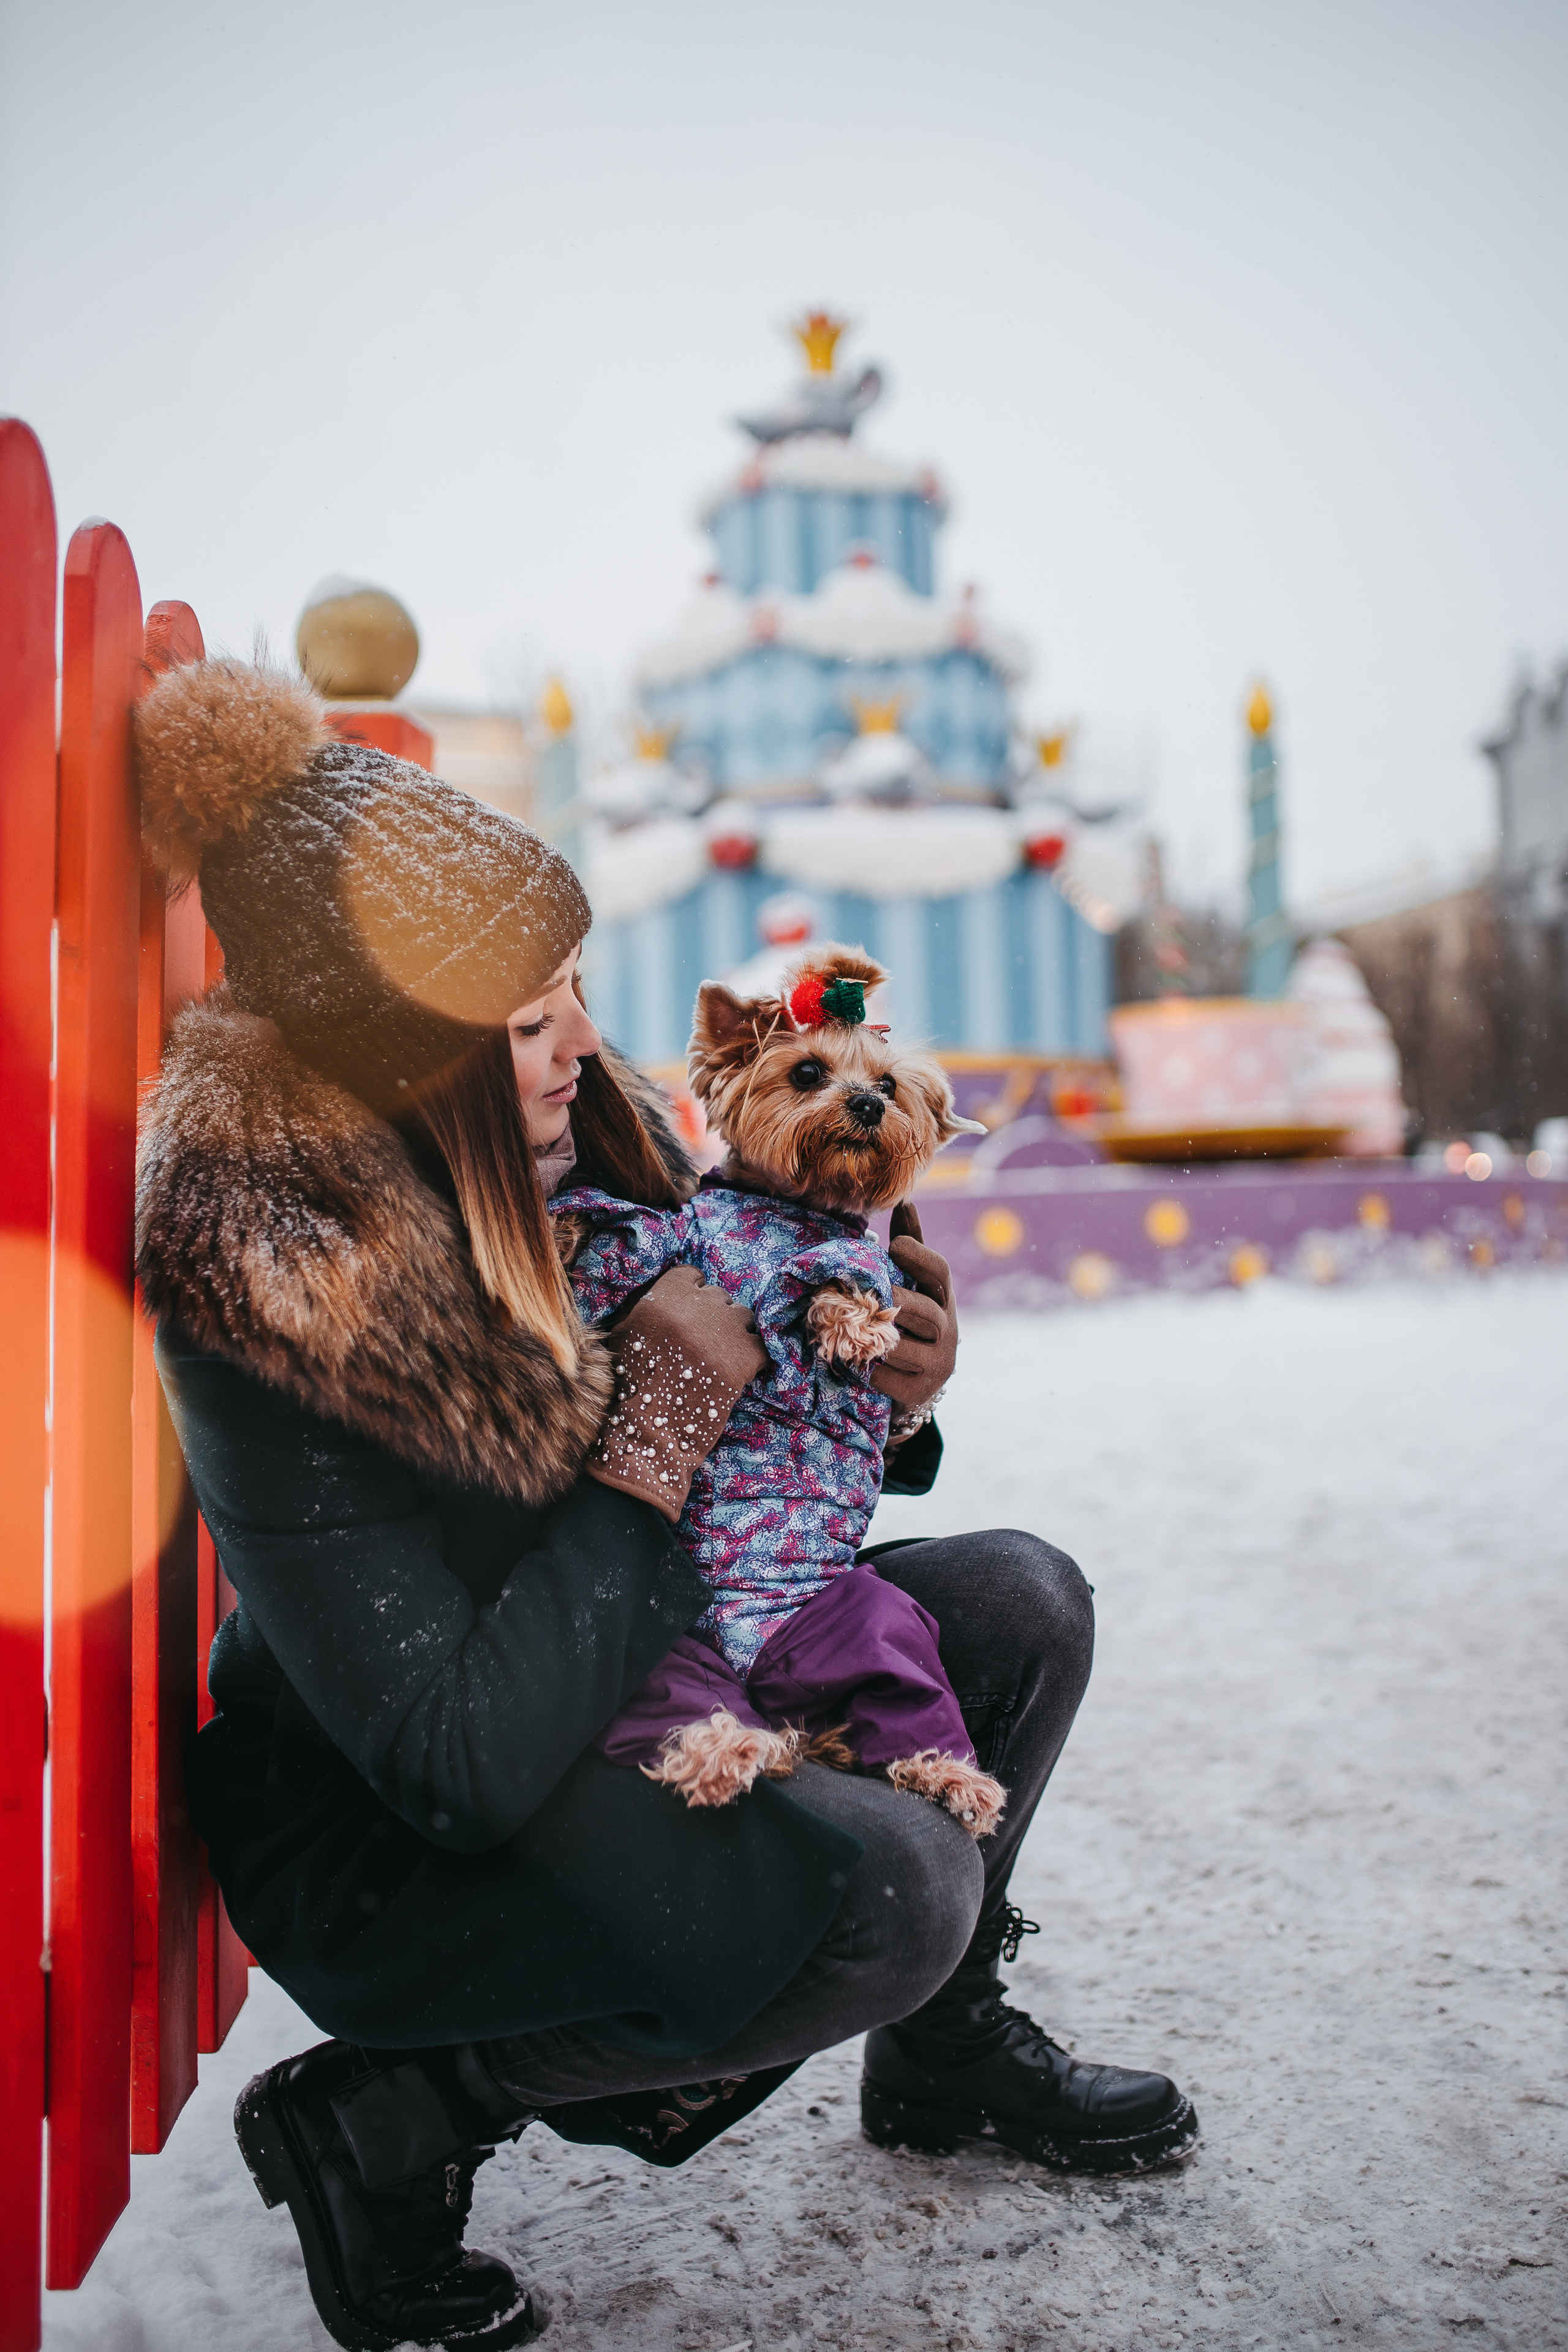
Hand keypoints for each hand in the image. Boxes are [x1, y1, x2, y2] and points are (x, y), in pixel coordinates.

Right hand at [584, 1266, 765, 1522]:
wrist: (646, 1436)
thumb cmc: (629, 1389)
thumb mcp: (624, 1337)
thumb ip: (646, 1308)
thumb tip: (669, 1295)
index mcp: (661, 1297)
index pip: (691, 1275)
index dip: (691, 1296)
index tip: (690, 1318)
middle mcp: (694, 1307)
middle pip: (719, 1296)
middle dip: (714, 1317)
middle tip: (704, 1346)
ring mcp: (721, 1331)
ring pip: (744, 1316)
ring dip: (736, 1333)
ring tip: (722, 1359)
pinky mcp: (743, 1358)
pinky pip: (763, 1345)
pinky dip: (756, 1358)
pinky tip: (744, 1372)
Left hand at [872, 1202, 957, 1418]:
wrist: (915, 1382)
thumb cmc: (908, 1319)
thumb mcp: (911, 1283)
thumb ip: (909, 1246)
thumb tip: (904, 1199)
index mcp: (942, 1297)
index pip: (940, 1272)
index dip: (920, 1257)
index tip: (895, 1245)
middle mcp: (947, 1330)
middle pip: (926, 1311)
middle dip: (898, 1302)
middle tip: (873, 1296)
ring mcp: (937, 1363)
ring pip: (905, 1348)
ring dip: (877, 1340)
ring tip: (853, 1331)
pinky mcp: (920, 1391)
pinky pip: (889, 1378)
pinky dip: (871, 1370)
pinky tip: (857, 1364)